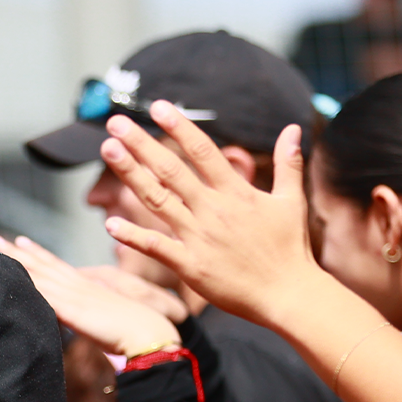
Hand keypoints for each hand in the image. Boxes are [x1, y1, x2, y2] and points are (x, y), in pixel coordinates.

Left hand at [0, 233, 181, 355]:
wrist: (149, 334)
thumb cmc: (136, 331)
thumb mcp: (108, 318)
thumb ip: (91, 314)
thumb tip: (78, 317)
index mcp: (88, 287)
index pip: (57, 266)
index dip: (37, 253)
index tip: (19, 241)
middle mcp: (79, 286)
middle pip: (42, 265)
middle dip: (18, 251)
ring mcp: (75, 296)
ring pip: (39, 273)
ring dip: (16, 260)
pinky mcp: (73, 310)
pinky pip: (45, 295)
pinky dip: (28, 283)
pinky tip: (9, 276)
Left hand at [99, 103, 317, 325]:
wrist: (288, 296)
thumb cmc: (289, 250)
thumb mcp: (292, 202)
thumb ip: (289, 163)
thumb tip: (293, 129)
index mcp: (236, 193)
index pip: (203, 151)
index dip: (180, 127)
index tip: (158, 106)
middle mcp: (213, 210)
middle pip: (171, 170)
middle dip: (141, 144)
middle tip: (115, 123)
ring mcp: (200, 238)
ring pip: (158, 200)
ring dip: (130, 175)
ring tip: (108, 151)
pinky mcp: (191, 266)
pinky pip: (157, 247)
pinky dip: (133, 236)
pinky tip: (110, 223)